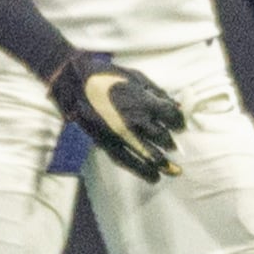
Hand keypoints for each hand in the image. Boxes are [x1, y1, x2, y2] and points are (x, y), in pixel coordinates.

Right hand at [49, 51, 189, 181]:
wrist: (75, 83)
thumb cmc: (107, 76)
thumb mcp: (136, 77)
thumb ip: (158, 93)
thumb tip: (177, 106)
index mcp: (144, 102)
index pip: (172, 118)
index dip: (178, 122)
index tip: (178, 126)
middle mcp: (136, 121)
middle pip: (164, 138)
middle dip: (170, 142)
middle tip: (172, 144)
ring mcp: (122, 135)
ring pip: (151, 155)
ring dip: (164, 163)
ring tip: (172, 169)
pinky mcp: (108, 143)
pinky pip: (129, 162)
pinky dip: (144, 172)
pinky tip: (154, 177)